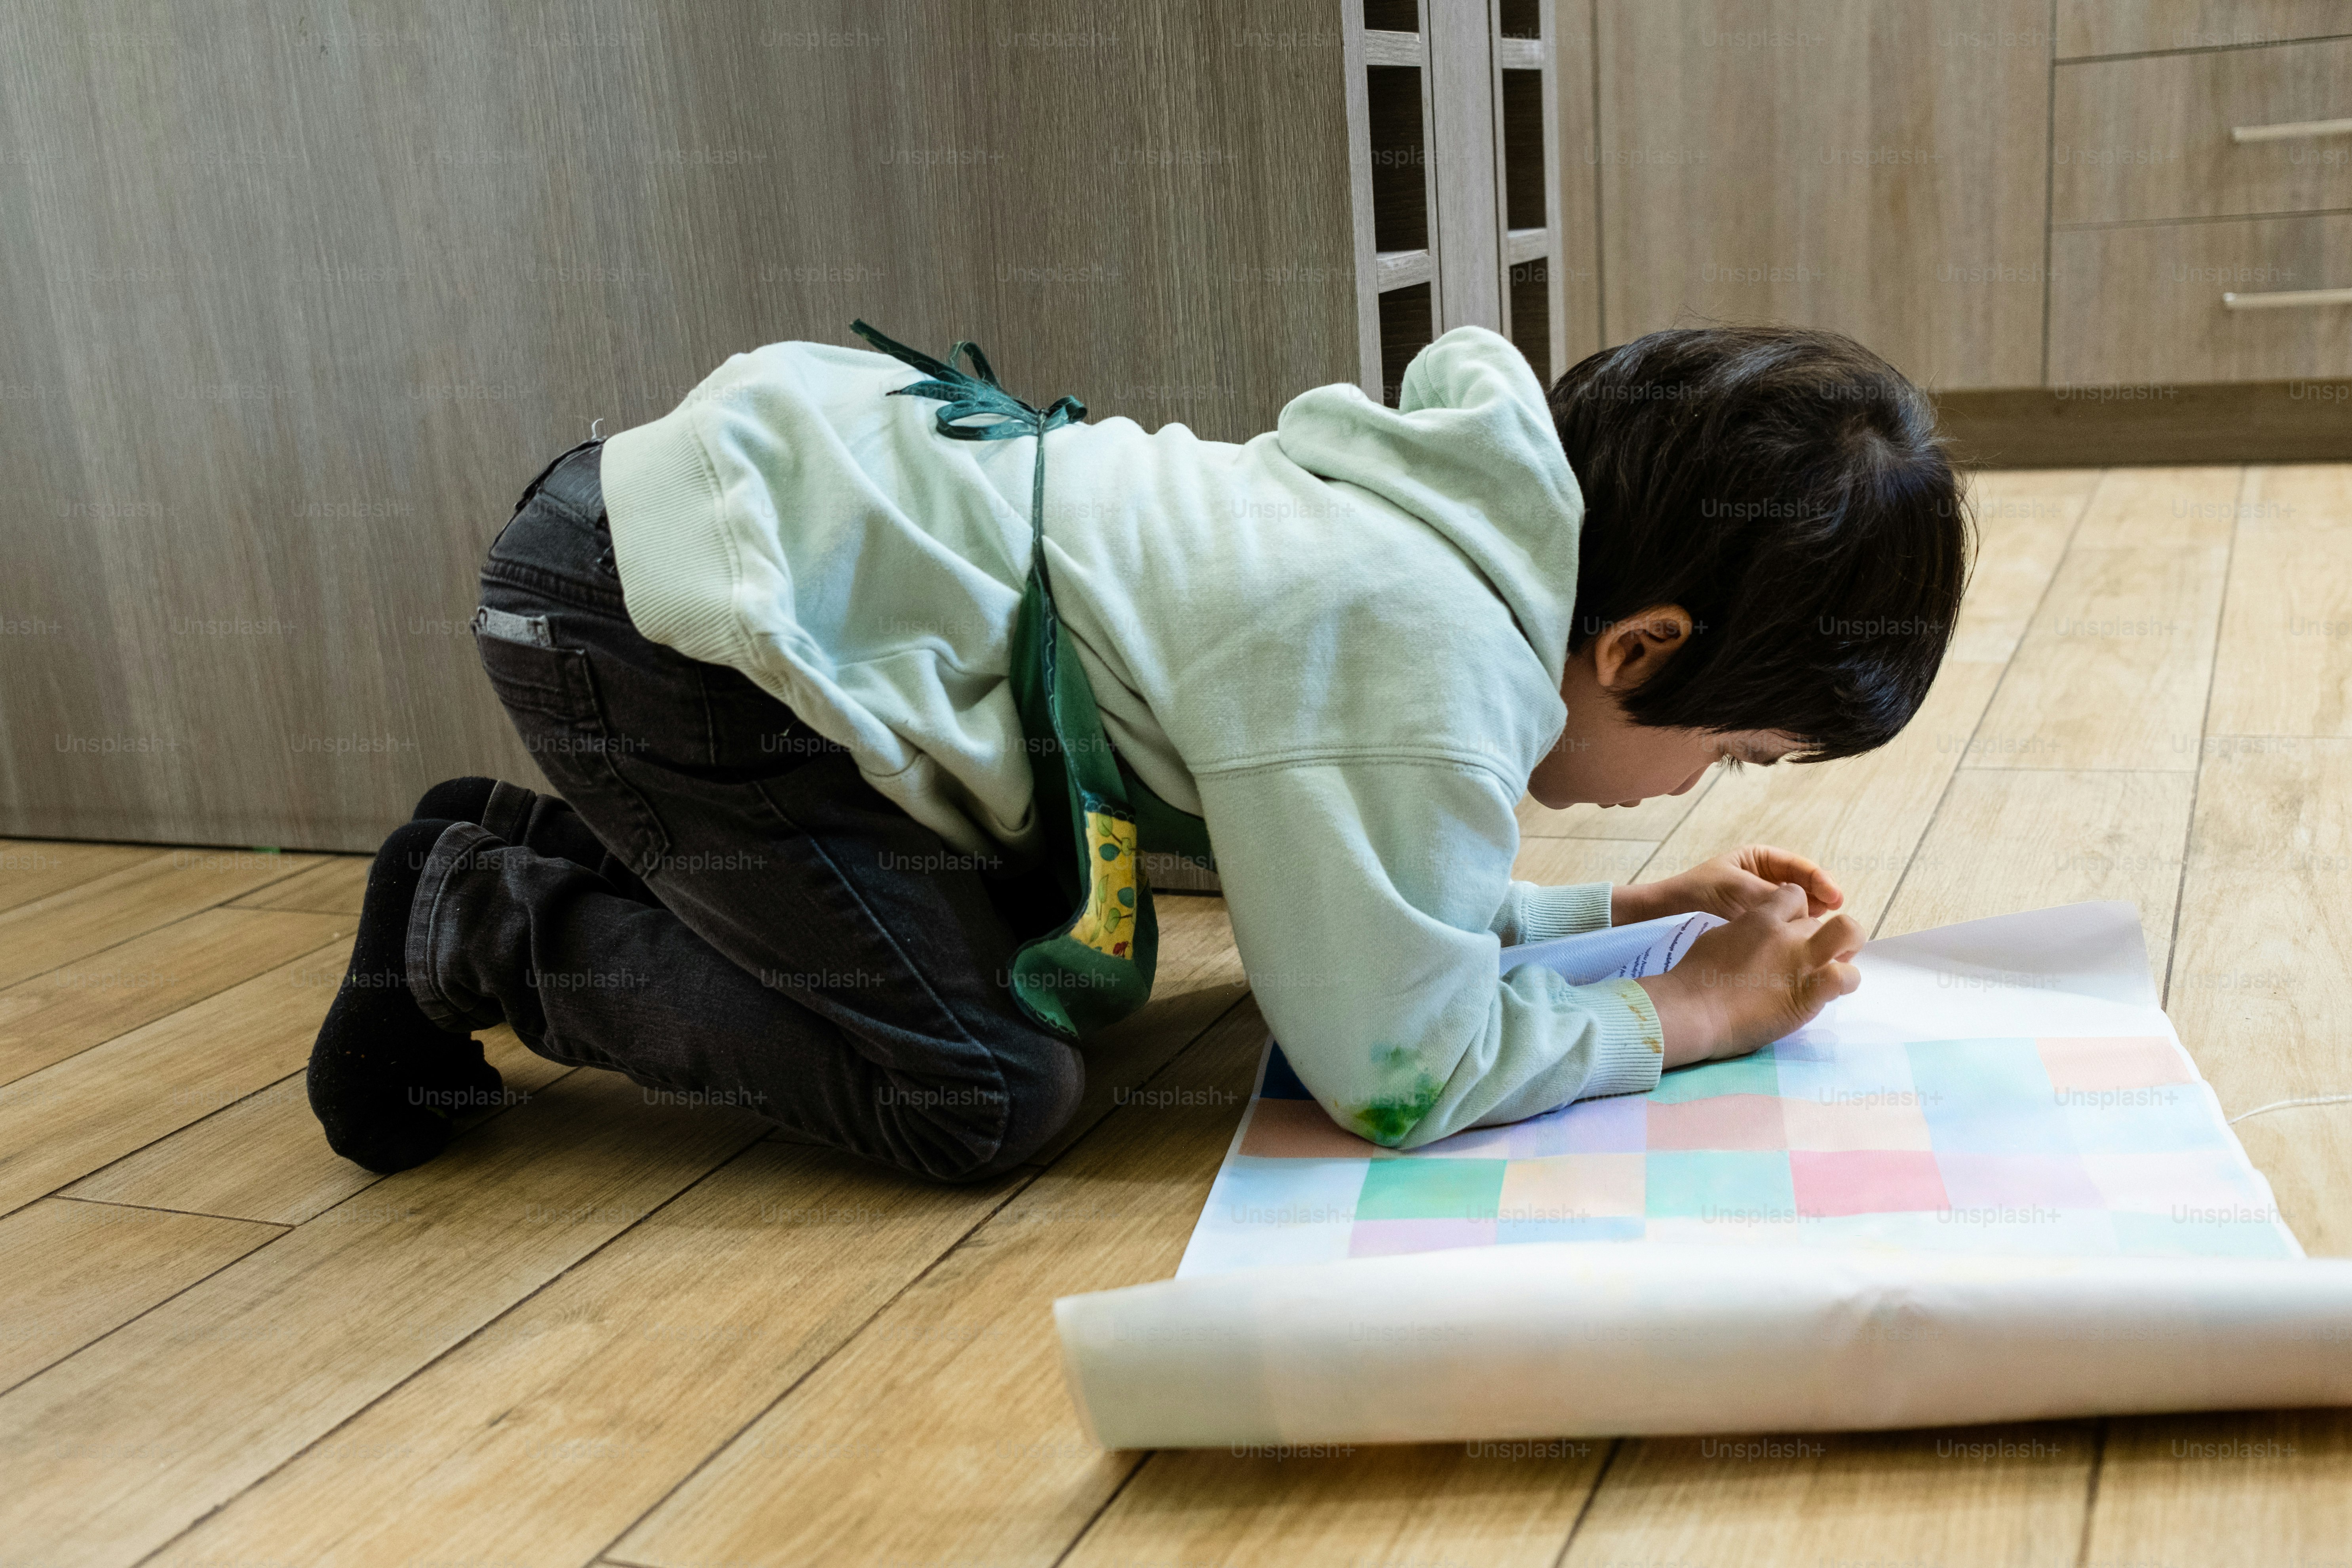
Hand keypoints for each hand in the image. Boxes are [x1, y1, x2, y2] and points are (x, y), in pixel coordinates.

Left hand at [1611, 844, 1842, 925]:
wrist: (1666, 912)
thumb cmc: (1696, 891)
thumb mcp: (1736, 889)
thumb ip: (1770, 897)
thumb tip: (1806, 910)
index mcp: (1760, 858)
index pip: (1799, 867)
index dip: (1820, 881)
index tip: (1835, 897)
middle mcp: (1765, 877)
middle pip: (1804, 887)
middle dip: (1821, 899)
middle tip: (1836, 915)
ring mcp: (1762, 900)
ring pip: (1796, 908)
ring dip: (1811, 917)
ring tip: (1824, 929)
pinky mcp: (1757, 922)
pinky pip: (1782, 923)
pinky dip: (1794, 930)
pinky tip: (1804, 940)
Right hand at [1634, 884, 1863, 1067]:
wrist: (1694, 1011)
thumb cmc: (1695, 978)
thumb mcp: (1720, 937)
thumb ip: (1747, 930)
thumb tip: (1757, 934)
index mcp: (1760, 918)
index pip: (1795, 895)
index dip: (1796, 911)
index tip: (1789, 931)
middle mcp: (1786, 934)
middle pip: (1820, 921)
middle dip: (1819, 938)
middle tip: (1815, 957)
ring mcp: (1801, 961)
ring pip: (1847, 935)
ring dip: (1844, 952)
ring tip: (1833, 971)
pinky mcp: (1811, 992)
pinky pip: (1848, 976)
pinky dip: (1846, 982)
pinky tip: (1830, 993)